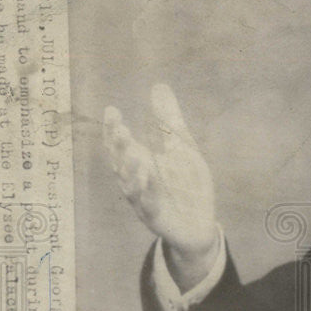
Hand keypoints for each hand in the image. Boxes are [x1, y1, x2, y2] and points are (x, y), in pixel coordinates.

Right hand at [103, 84, 218, 289]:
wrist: (199, 224)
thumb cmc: (185, 184)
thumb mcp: (182, 147)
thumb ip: (168, 119)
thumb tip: (158, 85)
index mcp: (139, 164)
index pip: (120, 145)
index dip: (113, 129)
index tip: (112, 110)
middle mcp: (135, 182)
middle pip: (120, 164)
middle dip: (119, 147)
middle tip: (120, 127)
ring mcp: (143, 202)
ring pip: (130, 186)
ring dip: (131, 170)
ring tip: (135, 152)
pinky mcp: (156, 218)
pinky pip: (148, 205)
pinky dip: (146, 192)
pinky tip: (149, 176)